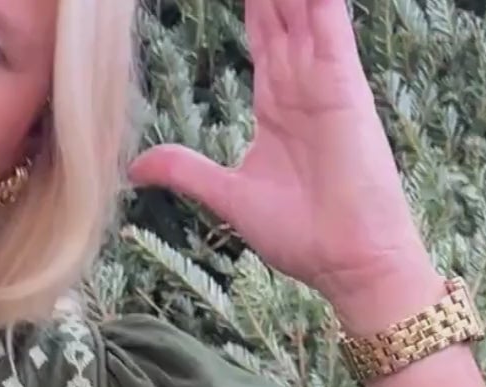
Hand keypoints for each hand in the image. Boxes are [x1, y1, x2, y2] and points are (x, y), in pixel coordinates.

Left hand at [129, 0, 442, 333]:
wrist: (348, 261)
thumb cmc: (303, 236)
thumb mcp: (230, 197)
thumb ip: (187, 171)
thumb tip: (138, 166)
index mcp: (277, 100)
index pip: (261, 27)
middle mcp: (301, 79)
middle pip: (278, 5)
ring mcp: (323, 75)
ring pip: (302, 2)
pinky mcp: (342, 79)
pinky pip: (328, 16)